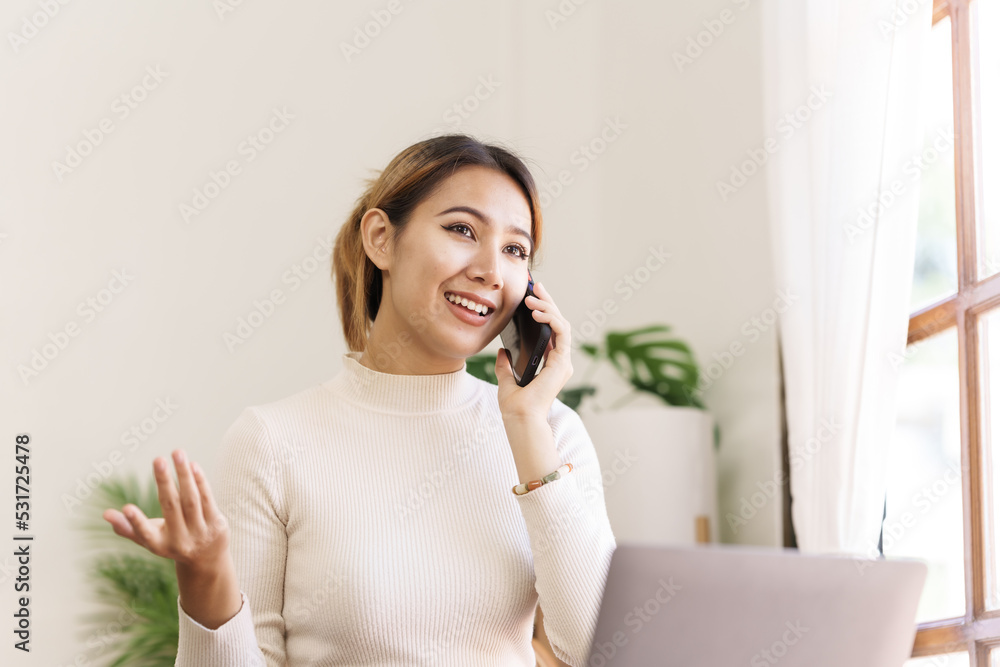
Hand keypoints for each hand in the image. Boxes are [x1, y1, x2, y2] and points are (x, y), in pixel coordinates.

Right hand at [102, 449, 229, 570]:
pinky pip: (207, 499)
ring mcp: (201, 533)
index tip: (126, 508)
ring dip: (184, 474)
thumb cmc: (171, 543)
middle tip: (158, 459)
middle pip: (172, 507)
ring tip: (177, 452)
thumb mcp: (150, 540)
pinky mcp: (217, 524)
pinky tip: (192, 465)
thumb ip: (128, 528)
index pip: (145, 534)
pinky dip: (200, 481)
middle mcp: (180, 541)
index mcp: (159, 545)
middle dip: (164, 482)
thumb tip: (105, 514)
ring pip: (192, 499)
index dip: (136, 522)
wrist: (207, 560)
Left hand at [494, 281, 572, 419]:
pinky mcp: (562, 362)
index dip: (544, 311)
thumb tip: (502, 351)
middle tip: (536, 285)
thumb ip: (505, 366)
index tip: (532, 295)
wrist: (520, 417)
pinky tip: (537, 312)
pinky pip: (561, 332)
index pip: (550, 330)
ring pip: (562, 324)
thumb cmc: (515, 405)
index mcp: (550, 363)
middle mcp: (560, 361)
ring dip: (548, 307)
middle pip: (558, 323)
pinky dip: (551, 319)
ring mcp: (563, 361)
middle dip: (548, 302)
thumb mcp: (505, 379)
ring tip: (532, 297)